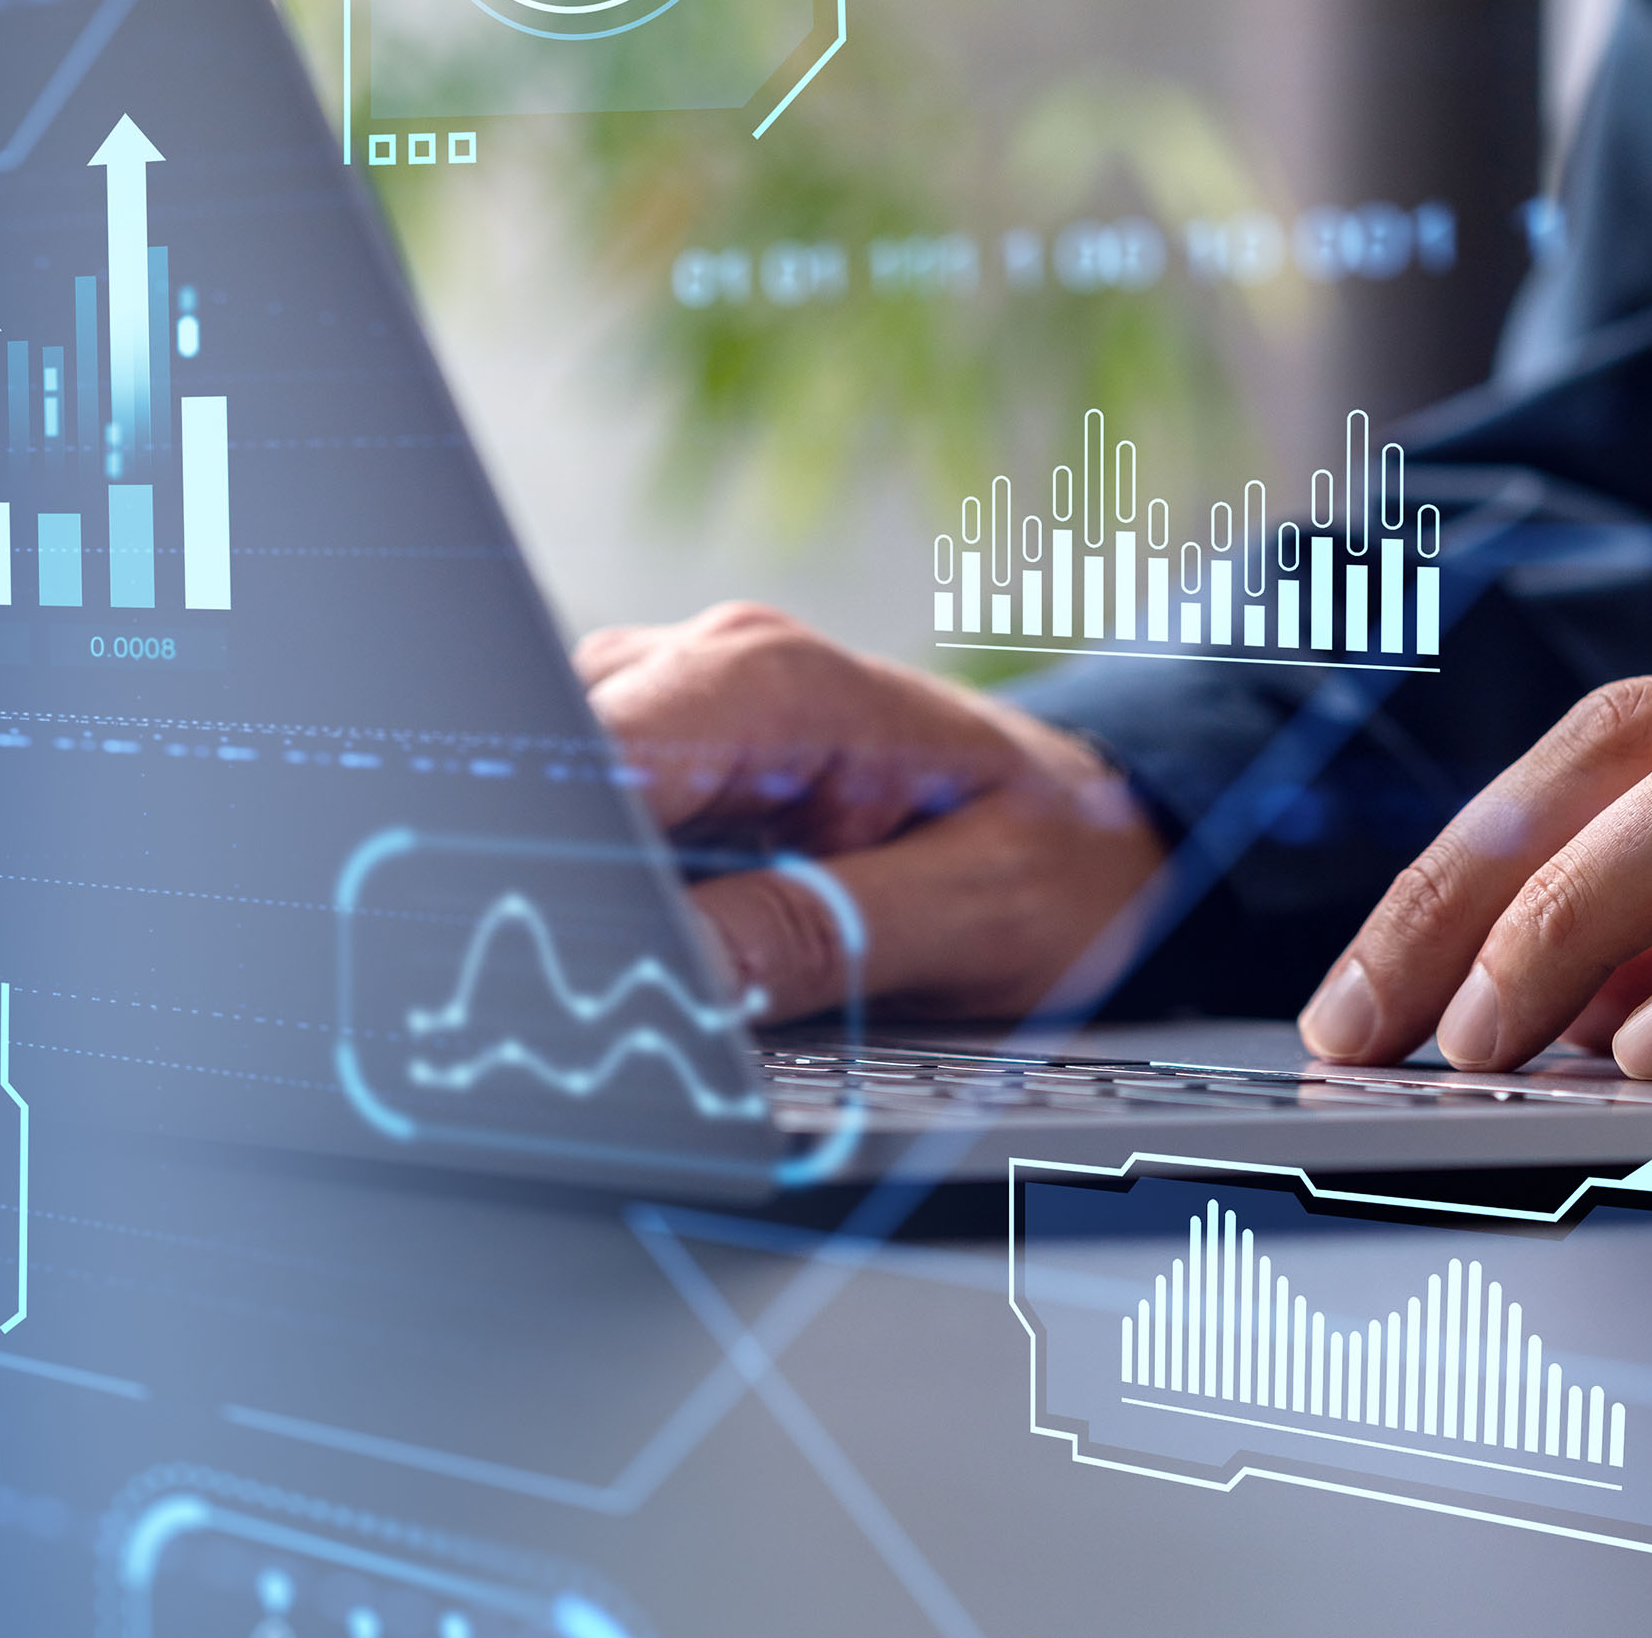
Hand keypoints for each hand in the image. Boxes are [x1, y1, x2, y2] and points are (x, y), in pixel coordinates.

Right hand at [578, 603, 1163, 1020]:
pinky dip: (602, 887)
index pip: (592, 749)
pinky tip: (658, 940)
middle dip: (553, 877)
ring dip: (575, 884)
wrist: (1106, 832)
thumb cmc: (1059, 865)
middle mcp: (710, 665)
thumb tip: (668, 974)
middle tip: (622, 985)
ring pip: (550, 795)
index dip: (557, 854)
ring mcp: (679, 706)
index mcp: (775, 680)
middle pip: (545, 767)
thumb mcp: (967, 917)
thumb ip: (811, 936)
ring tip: (654, 968)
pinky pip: (584, 816)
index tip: (575, 951)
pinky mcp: (667, 761)